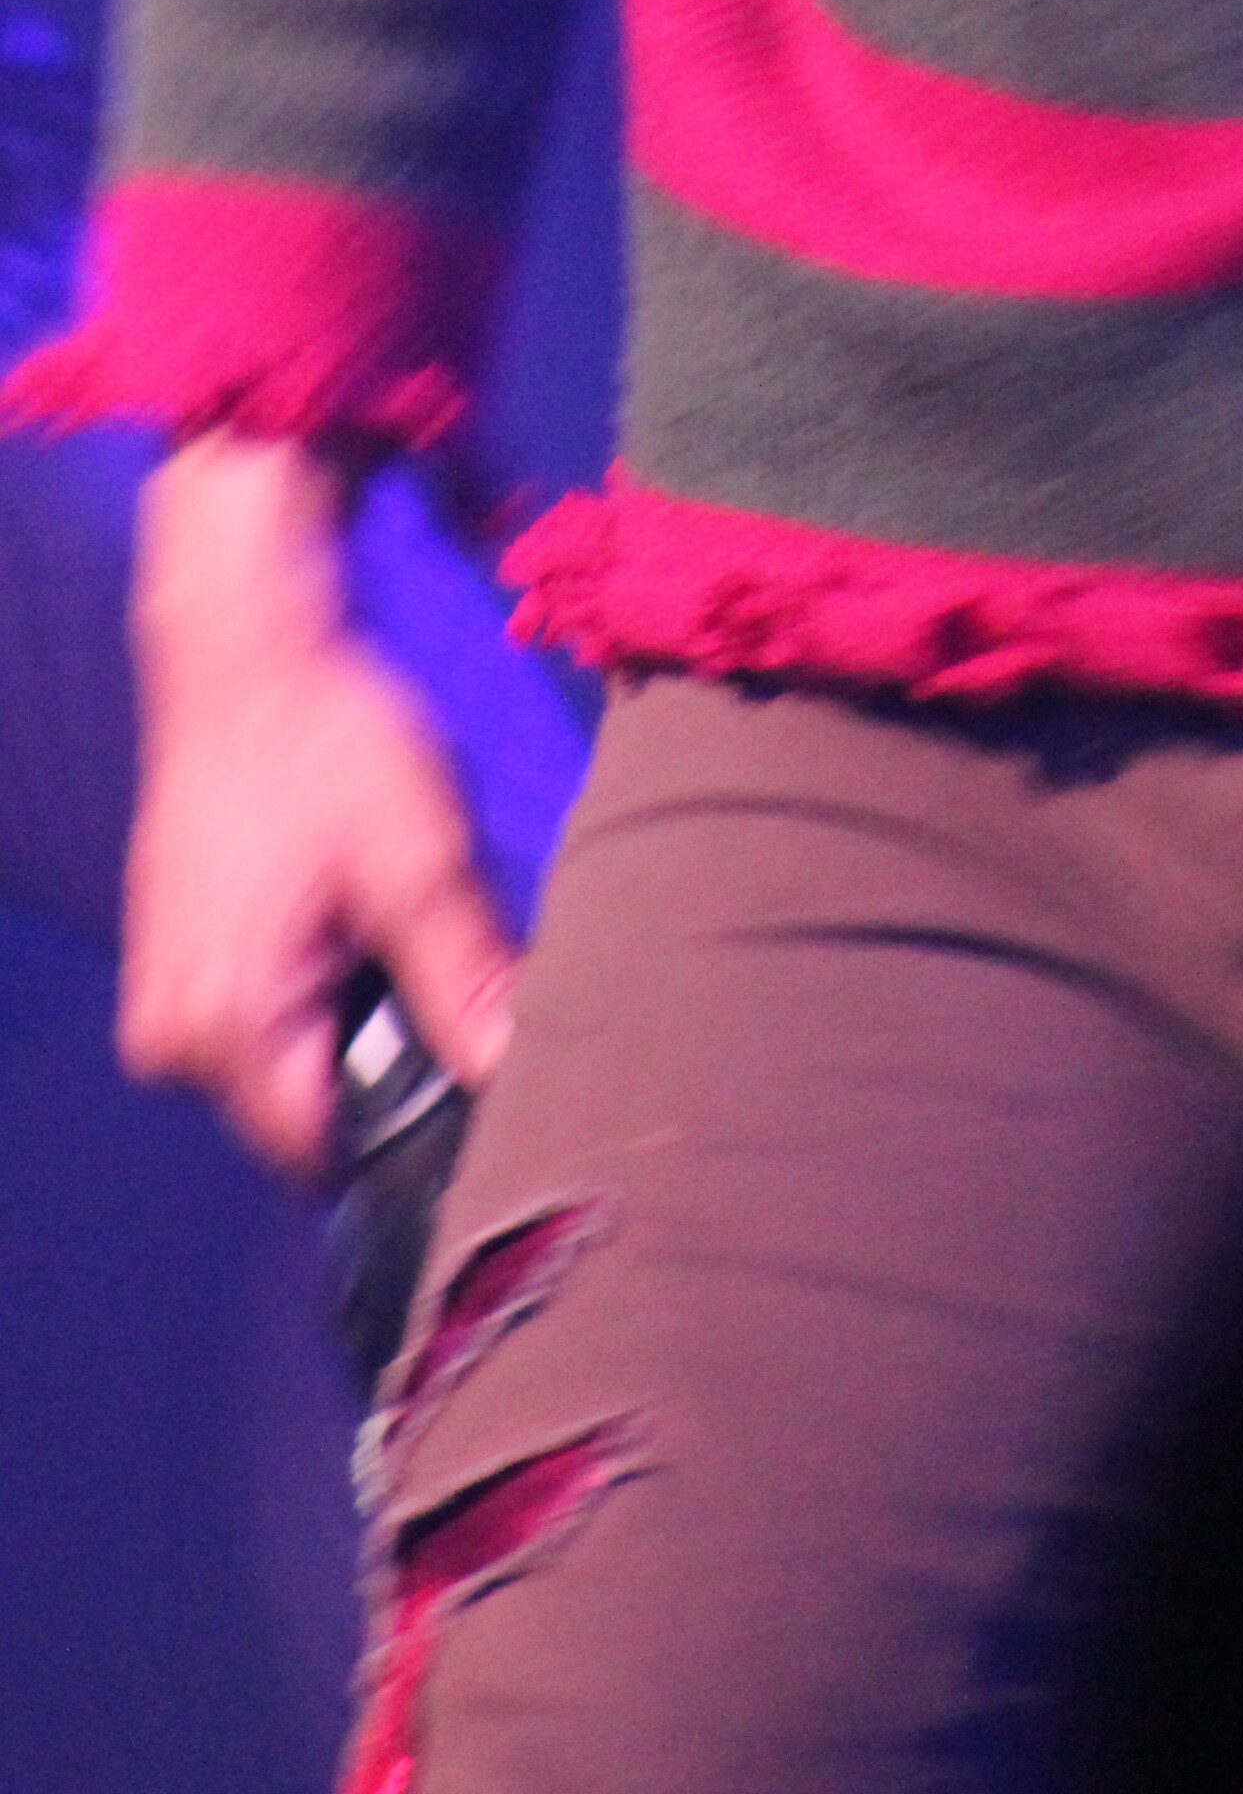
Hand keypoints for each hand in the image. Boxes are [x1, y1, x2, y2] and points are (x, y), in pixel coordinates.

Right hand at [124, 435, 517, 1179]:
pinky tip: (350, 913)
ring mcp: (165, 1001)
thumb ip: (463, 978)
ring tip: (393, 926)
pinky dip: (316, 982)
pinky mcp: (176, 963)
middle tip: (440, 971)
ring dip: (352, 1015)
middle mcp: (172, 1041)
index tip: (473, 1074)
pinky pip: (261, 1015)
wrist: (246, 647)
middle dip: (383, 1061)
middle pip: (307, 1110)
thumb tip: (518, 1073)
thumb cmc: (327, 741)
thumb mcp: (418, 859)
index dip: (410, 1123)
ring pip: (288, 1061)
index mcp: (223, 1031)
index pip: (327, 1154)